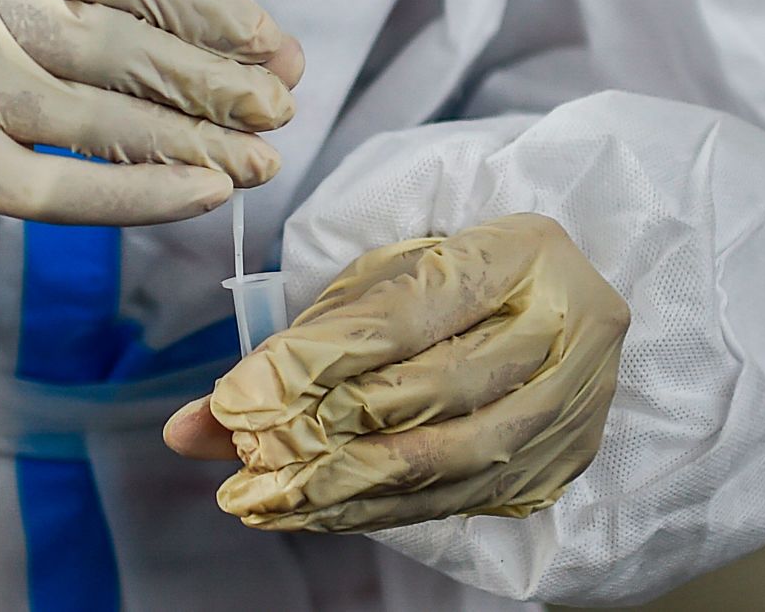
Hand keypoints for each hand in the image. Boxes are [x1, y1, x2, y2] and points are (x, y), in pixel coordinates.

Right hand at [0, 0, 303, 224]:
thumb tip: (223, 48)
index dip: (207, 9)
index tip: (273, 47)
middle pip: (115, 44)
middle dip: (210, 83)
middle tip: (279, 111)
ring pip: (93, 116)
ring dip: (188, 144)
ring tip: (256, 163)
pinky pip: (56, 185)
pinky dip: (135, 193)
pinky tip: (198, 196)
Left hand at [164, 214, 628, 531]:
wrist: (551, 307)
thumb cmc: (451, 283)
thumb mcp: (375, 286)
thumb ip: (295, 347)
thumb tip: (192, 425)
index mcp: (517, 251)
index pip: (400, 315)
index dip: (310, 362)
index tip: (235, 400)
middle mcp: (563, 326)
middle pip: (429, 390)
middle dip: (323, 429)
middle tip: (245, 456)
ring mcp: (572, 401)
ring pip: (447, 457)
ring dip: (342, 485)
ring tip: (264, 498)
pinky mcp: (562, 460)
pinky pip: (455, 500)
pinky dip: (373, 511)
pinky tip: (311, 514)